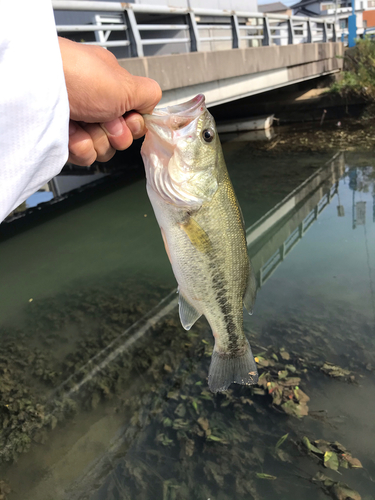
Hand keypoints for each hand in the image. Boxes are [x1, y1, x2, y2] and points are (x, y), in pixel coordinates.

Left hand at [58, 37, 161, 165]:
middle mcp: (96, 105)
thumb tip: (153, 105)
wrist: (39, 87)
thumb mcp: (126, 83)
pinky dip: (81, 148)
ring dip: (97, 140)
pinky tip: (72, 135)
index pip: (135, 119)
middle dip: (115, 133)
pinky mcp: (65, 140)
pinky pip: (85, 157)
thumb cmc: (79, 76)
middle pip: (120, 138)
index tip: (126, 115)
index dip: (133, 123)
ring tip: (83, 124)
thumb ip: (149, 95)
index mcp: (111, 88)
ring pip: (103, 150)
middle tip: (103, 118)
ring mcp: (80, 123)